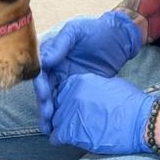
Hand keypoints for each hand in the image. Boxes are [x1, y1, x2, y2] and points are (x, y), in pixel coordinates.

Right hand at [33, 11, 141, 130]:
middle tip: (47, 117)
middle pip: (44, 88)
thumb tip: (44, 60)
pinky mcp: (79, 89)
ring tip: (48, 129)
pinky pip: (68, 102)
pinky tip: (61, 126)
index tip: (43, 96)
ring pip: (53, 98)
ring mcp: (66, 79)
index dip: (39, 85)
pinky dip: (63, 113)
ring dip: (49, 112)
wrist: (120, 38)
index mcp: (50, 54)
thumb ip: (60, 44)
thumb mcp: (76, 31)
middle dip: (44, 104)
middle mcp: (54, 68)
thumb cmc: (96, 30)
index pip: (39, 72)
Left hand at [47, 73, 153, 153]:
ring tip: (72, 131)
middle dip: (65, 113)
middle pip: (58, 106)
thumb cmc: (132, 104)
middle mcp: (70, 96)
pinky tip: (64, 140)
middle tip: (74, 120)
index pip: (62, 90)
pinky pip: (56, 136)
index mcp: (79, 81)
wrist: (142, 122)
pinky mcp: (71, 132)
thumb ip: (91, 87)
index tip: (72, 106)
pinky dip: (58, 139)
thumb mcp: (108, 84)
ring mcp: (70, 114)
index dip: (67, 99)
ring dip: (62, 126)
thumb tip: (86, 92)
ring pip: (56, 121)